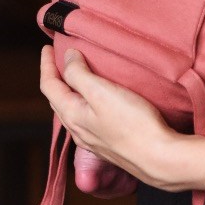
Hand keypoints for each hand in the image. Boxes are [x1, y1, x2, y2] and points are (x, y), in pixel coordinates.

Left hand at [40, 47, 183, 189]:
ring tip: (77, 77)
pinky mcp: (109, 144)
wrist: (158, 157)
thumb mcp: (102, 92)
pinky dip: (85, 103)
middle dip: (56, 78)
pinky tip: (97, 102)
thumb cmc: (132, 123)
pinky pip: (87, 119)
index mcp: (72, 114)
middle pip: (58, 99)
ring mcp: (93, 139)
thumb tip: (68, 58)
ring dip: (70, 91)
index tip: (47, 47)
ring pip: (72, 111)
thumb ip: (79, 74)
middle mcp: (78, 130)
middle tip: (59, 59)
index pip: (49, 86)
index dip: (46, 65)